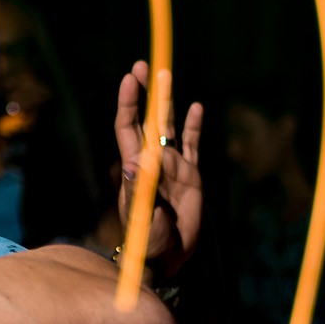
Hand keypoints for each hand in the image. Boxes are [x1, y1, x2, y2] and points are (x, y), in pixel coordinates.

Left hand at [113, 62, 202, 282]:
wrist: (167, 259)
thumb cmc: (148, 243)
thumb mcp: (142, 218)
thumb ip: (139, 191)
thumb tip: (135, 162)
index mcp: (136, 167)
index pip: (128, 127)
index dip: (129, 103)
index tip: (130, 78)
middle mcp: (152, 162)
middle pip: (147, 120)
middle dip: (145, 93)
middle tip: (143, 64)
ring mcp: (171, 167)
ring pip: (169, 127)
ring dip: (168, 103)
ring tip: (166, 75)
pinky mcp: (191, 177)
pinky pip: (192, 146)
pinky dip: (193, 127)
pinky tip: (196, 106)